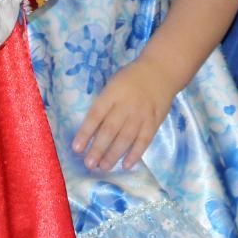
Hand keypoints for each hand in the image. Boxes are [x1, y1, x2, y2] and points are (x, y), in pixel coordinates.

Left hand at [73, 56, 176, 171]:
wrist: (160, 70)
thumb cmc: (131, 79)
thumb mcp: (113, 85)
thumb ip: (104, 105)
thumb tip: (92, 131)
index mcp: (112, 94)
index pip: (95, 115)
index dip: (85, 132)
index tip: (76, 148)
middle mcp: (126, 105)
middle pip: (110, 130)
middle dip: (98, 149)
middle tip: (89, 164)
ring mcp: (141, 114)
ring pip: (126, 138)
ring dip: (114, 155)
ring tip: (103, 167)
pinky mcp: (154, 122)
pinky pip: (144, 141)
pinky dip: (135, 154)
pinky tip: (126, 165)